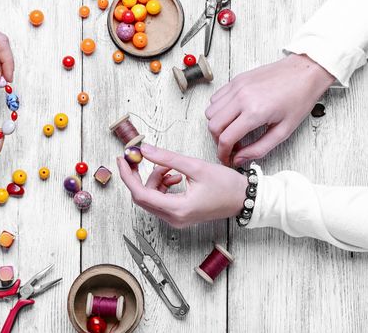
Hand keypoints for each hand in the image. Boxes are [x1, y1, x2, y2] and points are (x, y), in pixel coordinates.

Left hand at [117, 144, 247, 227]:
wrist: (245, 199)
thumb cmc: (226, 185)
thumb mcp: (195, 167)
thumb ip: (167, 158)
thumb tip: (144, 150)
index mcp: (177, 209)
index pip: (141, 194)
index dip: (128, 176)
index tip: (122, 159)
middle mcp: (174, 218)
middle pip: (143, 196)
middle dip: (139, 176)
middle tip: (138, 157)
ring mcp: (176, 219)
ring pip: (152, 197)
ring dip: (155, 179)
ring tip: (171, 166)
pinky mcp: (179, 215)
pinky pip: (161, 199)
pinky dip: (163, 184)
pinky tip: (175, 174)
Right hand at [205, 54, 334, 165]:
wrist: (305, 72)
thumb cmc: (299, 98)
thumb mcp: (283, 131)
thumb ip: (259, 149)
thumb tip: (240, 159)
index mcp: (255, 112)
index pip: (226, 139)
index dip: (223, 153)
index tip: (226, 158)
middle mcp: (242, 98)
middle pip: (213, 126)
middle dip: (218, 140)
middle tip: (229, 146)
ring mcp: (237, 87)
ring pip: (210, 112)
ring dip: (217, 125)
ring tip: (231, 129)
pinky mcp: (236, 80)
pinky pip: (215, 99)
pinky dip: (218, 110)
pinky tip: (232, 115)